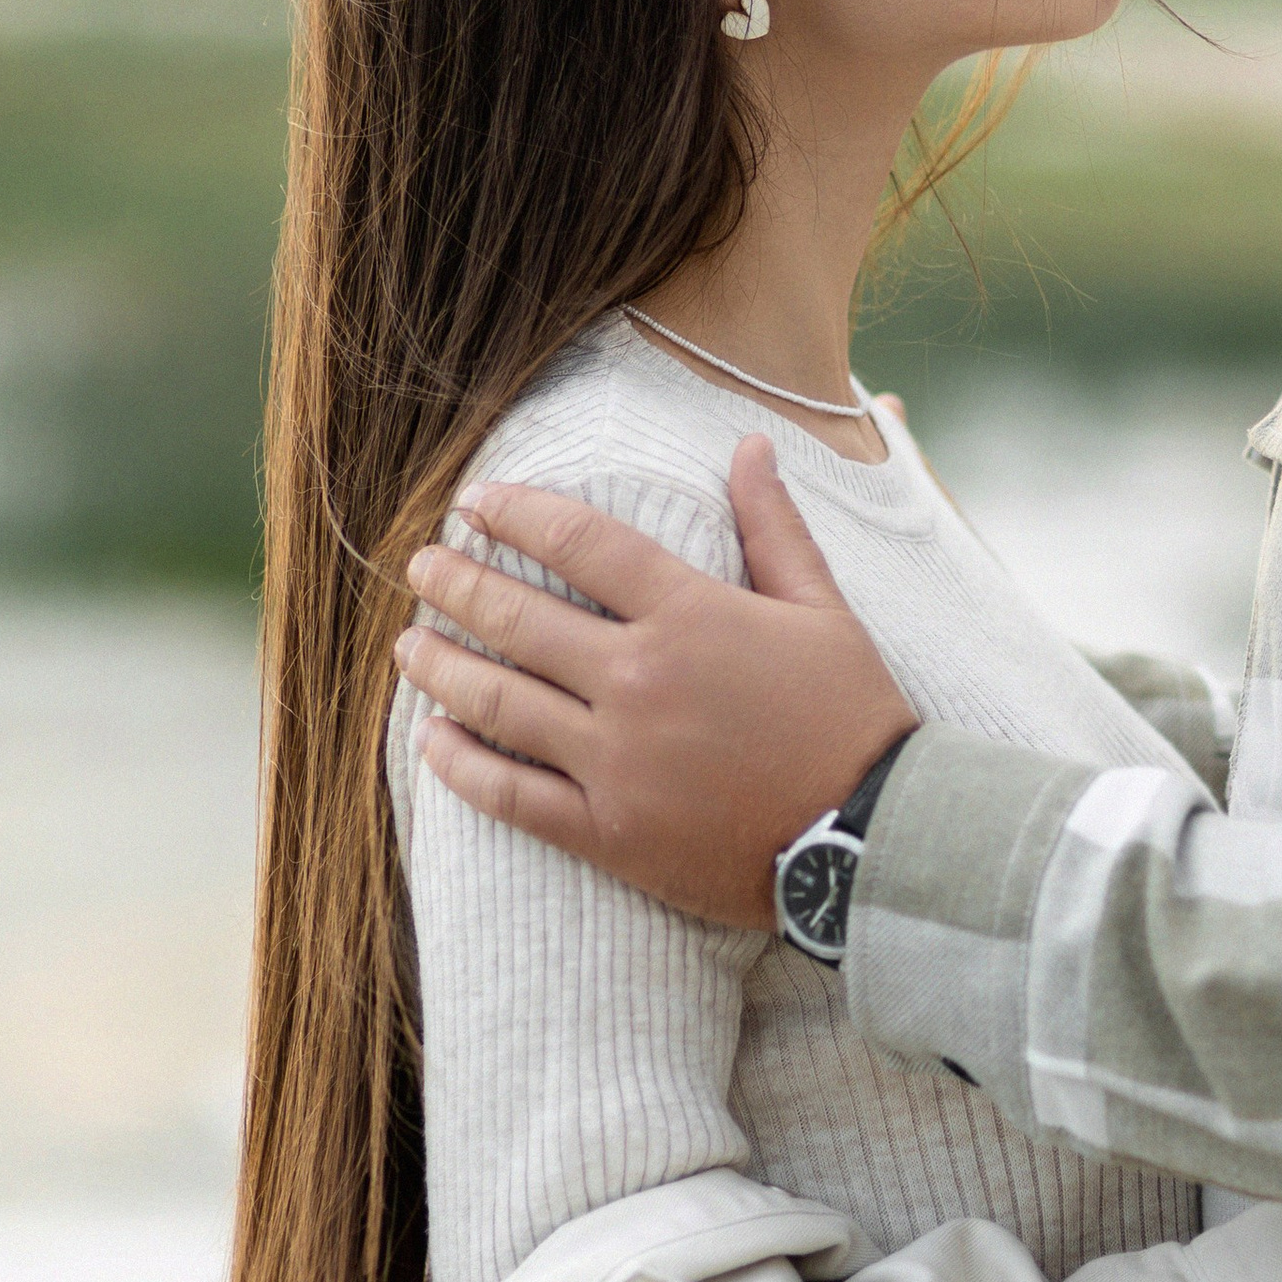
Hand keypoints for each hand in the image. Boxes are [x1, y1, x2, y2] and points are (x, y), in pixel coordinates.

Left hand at [394, 439, 916, 926]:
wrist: (873, 837)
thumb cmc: (853, 715)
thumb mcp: (823, 609)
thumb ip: (773, 526)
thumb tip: (748, 444)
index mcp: (691, 616)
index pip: (581, 543)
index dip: (518, 515)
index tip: (476, 503)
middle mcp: (640, 680)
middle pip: (519, 619)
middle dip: (458, 585)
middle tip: (421, 566)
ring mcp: (617, 761)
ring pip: (499, 702)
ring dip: (441, 667)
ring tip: (408, 644)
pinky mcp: (610, 831)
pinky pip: (513, 796)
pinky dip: (462, 766)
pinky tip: (431, 740)